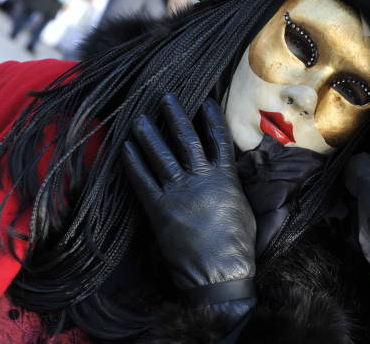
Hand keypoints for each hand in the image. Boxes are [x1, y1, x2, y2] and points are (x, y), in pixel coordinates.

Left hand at [122, 95, 255, 304]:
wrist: (219, 271)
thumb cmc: (238, 243)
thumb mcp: (244, 208)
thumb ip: (233, 186)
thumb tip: (229, 175)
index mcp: (225, 177)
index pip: (217, 139)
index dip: (211, 118)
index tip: (205, 100)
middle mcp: (200, 178)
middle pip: (185, 139)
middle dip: (174, 116)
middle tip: (165, 98)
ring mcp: (178, 191)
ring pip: (160, 155)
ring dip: (148, 134)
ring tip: (138, 117)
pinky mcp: (159, 208)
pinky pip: (143, 180)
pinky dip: (133, 163)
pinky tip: (125, 149)